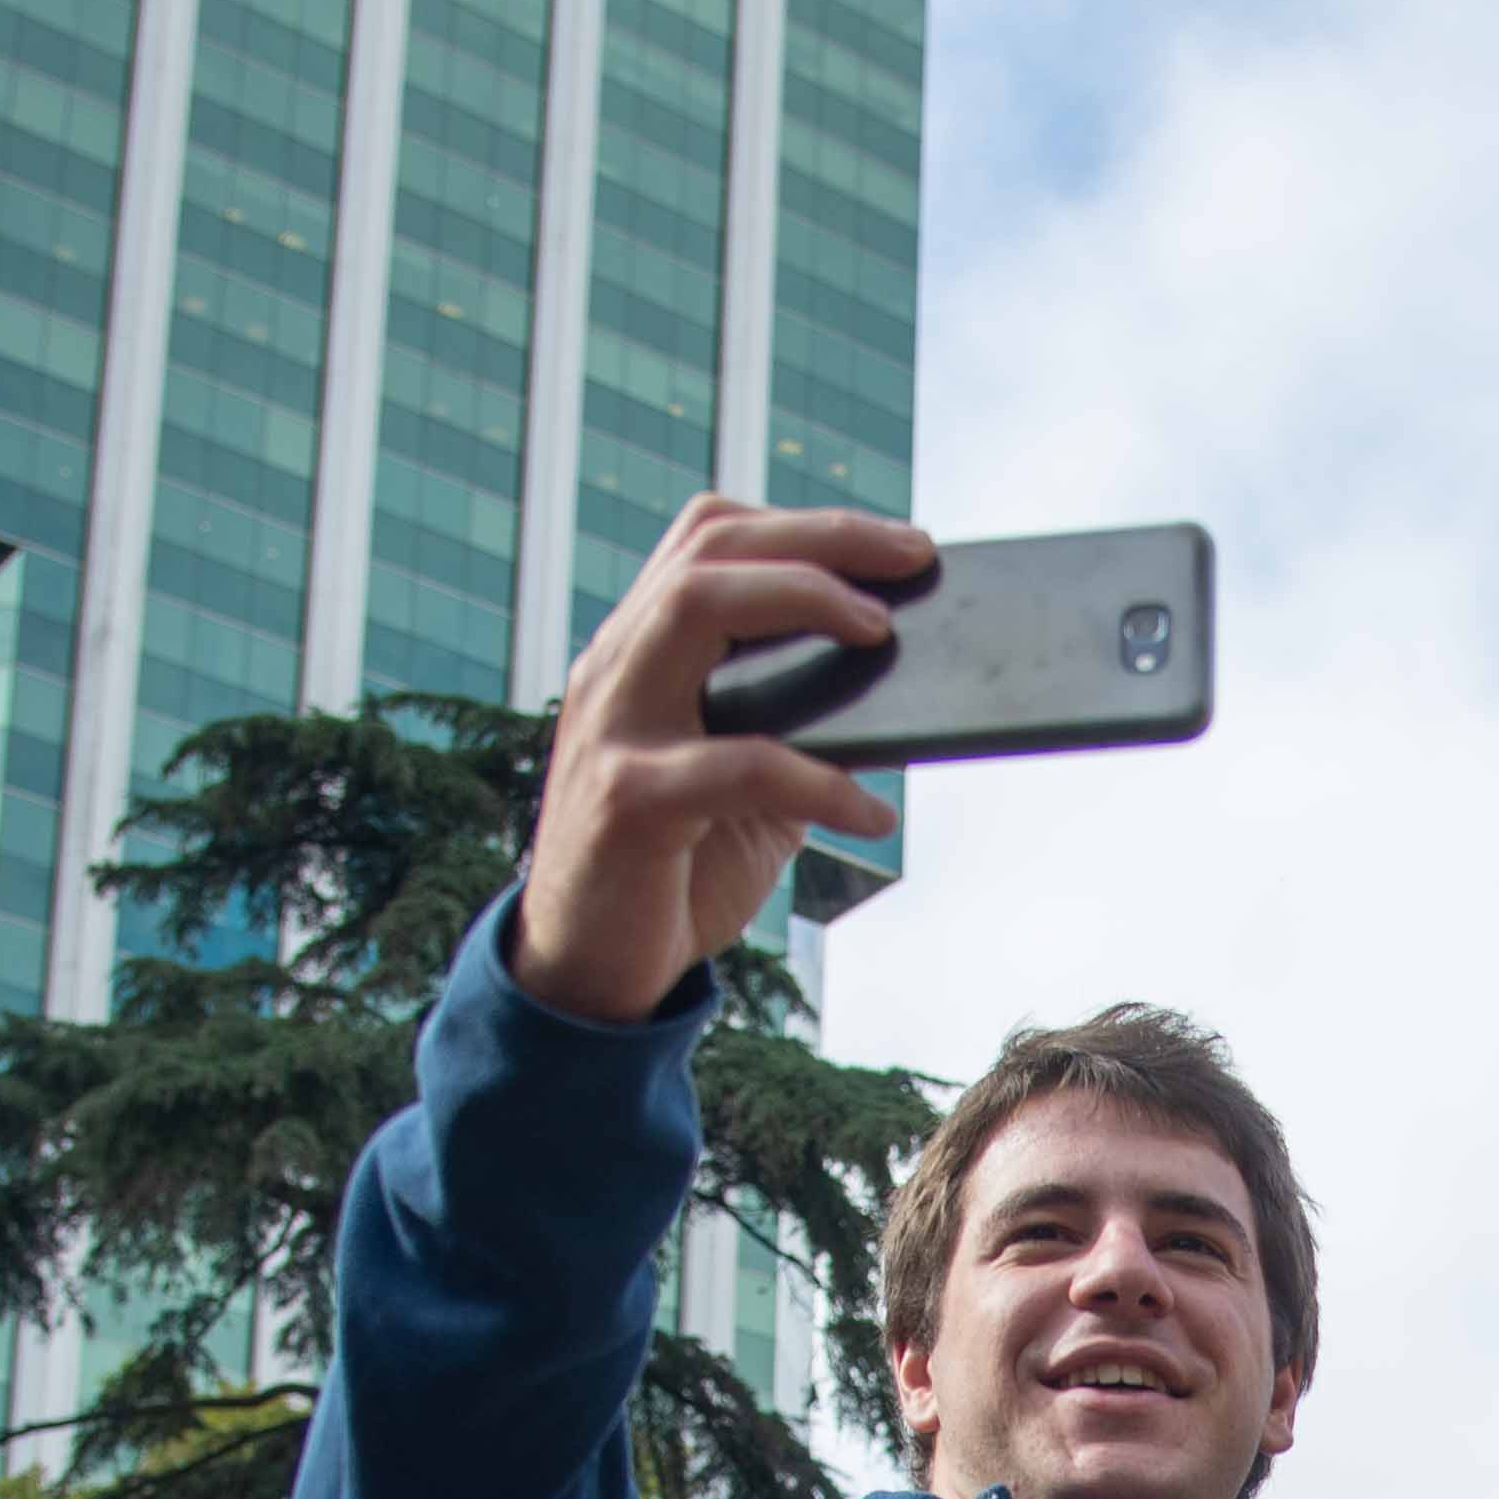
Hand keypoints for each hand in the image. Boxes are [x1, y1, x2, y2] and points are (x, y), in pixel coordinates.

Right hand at [509, 498, 925, 1021]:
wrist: (585, 974)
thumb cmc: (673, 871)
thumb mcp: (744, 788)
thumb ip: (795, 730)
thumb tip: (899, 693)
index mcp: (638, 654)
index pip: (707, 539)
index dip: (803, 524)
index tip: (895, 544)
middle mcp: (614, 671)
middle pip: (708, 550)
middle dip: (821, 538)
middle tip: (913, 557)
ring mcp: (611, 729)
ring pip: (694, 607)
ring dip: (801, 601)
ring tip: (881, 633)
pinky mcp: (625, 803)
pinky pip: (737, 764)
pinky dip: (820, 782)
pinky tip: (874, 815)